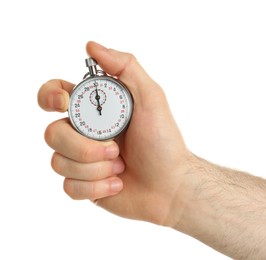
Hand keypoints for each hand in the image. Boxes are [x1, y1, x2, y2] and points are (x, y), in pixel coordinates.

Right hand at [38, 41, 193, 225]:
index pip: (54, 94)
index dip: (49, 96)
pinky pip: (70, 186)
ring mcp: (82, 160)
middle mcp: (84, 133)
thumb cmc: (163, 142)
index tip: (64, 103)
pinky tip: (117, 183)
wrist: (170, 185)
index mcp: (95, 110)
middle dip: (84, 145)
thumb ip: (125, 67)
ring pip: (59, 161)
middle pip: (52, 133)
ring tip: (121, 166)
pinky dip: (96, 187)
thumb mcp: (151, 98)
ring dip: (95, 167)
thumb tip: (92, 47)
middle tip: (116, 148)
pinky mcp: (84, 185)